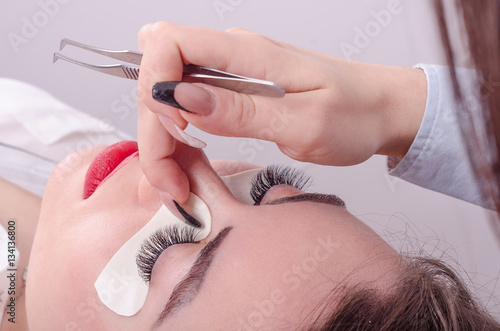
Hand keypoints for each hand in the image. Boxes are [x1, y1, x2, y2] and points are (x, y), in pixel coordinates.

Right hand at [137, 22, 426, 201]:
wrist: (379, 109)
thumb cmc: (354, 114)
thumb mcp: (303, 122)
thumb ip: (241, 110)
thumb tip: (181, 96)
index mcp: (249, 53)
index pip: (170, 42)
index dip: (156, 87)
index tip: (177, 133)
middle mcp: (233, 55)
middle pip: (159, 75)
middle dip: (153, 129)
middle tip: (173, 180)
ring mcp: (232, 72)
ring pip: (168, 94)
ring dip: (162, 138)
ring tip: (181, 181)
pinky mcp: (234, 89)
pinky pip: (188, 106)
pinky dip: (178, 137)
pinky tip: (190, 162)